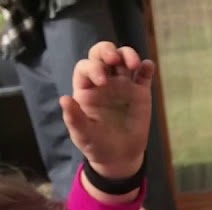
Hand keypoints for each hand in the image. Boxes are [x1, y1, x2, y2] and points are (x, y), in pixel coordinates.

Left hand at [61, 41, 154, 179]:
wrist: (119, 157)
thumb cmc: (96, 145)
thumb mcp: (82, 135)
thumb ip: (74, 118)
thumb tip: (64, 99)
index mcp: (86, 89)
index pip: (86, 67)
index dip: (93, 68)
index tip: (102, 82)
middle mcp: (103, 82)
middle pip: (101, 54)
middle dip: (107, 51)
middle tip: (114, 59)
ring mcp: (122, 85)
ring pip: (123, 59)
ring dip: (128, 55)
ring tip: (134, 64)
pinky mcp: (140, 92)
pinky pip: (144, 75)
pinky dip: (147, 68)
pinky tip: (148, 67)